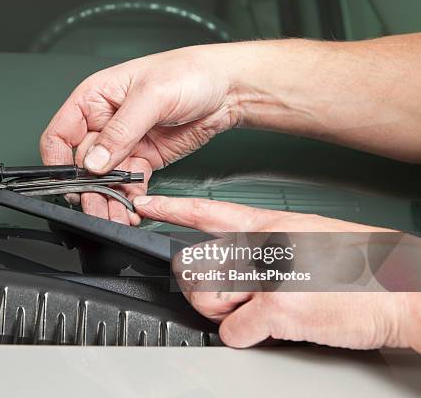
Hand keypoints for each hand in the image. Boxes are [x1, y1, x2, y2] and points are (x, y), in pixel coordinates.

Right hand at [40, 46, 239, 224]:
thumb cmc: (189, 73)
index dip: (58, 161)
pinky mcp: (143, 159)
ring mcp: (124, 143)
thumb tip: (94, 162)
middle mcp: (104, 123)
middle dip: (89, 190)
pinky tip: (132, 209)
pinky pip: (128, 184)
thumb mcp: (151, 96)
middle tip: (97, 208)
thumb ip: (120, 131)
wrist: (228, 88)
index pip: (60, 135)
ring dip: (108, 200)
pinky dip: (129, 199)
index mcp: (94, 99)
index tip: (68, 184)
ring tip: (116, 216)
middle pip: (82, 165)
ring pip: (105, 180)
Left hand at [133, 195, 420, 351]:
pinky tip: (270, 326)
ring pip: (206, 299)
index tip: (145, 204)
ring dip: (224, 312)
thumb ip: (264, 247)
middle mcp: (263, 244)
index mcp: (269, 224)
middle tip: (231, 295)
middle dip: (202, 289)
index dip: (171, 208)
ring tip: (258, 306)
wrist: (404, 290)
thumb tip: (234, 264)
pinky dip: (245, 336)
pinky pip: (232, 332)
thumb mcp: (307, 239)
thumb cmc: (360, 268)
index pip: (208, 211)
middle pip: (195, 265)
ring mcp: (268, 275)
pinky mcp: (277, 308)